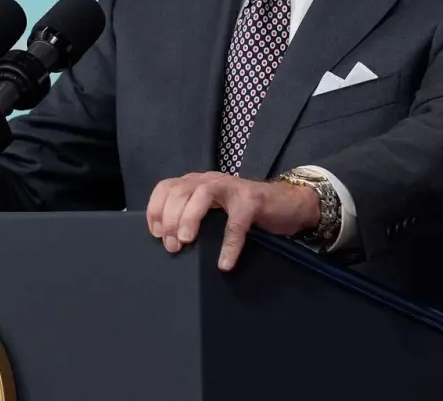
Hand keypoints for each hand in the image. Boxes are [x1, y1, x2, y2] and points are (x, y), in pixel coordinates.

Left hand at [146, 172, 319, 270]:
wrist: (287, 203)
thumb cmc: (245, 210)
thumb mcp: (213, 210)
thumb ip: (193, 216)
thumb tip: (169, 241)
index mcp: (196, 182)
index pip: (166, 188)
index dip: (156, 209)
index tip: (155, 233)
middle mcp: (209, 180)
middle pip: (179, 191)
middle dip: (170, 219)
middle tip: (171, 245)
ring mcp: (231, 188)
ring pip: (202, 195)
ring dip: (189, 218)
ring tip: (186, 242)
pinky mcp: (252, 201)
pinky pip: (236, 223)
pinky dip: (229, 244)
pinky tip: (224, 262)